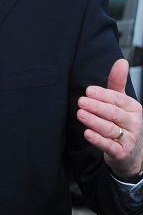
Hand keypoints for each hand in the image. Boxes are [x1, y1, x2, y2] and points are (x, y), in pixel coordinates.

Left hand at [77, 59, 142, 179]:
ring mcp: (129, 139)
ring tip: (80, 114)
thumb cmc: (124, 123)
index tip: (88, 91)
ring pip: (110, 129)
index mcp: (133, 108)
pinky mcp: (121, 153)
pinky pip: (109, 146)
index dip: (103, 95)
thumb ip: (118, 83)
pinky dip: (98, 140)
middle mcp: (134, 122)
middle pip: (113, 113)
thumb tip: (121, 61)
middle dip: (97, 107)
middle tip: (81, 101)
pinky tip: (87, 133)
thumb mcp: (122, 102)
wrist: (132, 153)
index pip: (118, 100)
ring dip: (94, 121)